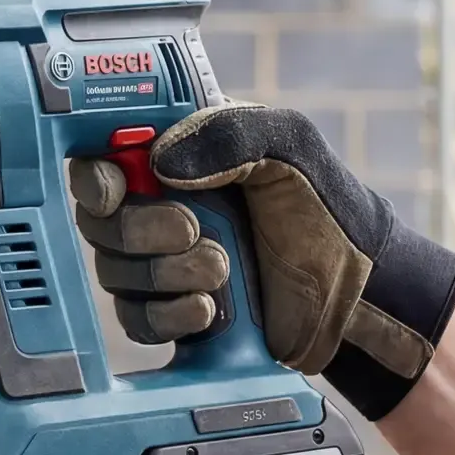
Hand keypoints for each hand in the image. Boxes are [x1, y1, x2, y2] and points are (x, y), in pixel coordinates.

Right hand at [70, 104, 454, 421]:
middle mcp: (160, 206)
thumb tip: (158, 162)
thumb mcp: (291, 147)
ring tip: (222, 271)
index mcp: (178, 154)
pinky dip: (170, 316)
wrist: (358, 296)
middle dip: (143, 231)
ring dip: (166, 275)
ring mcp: (163, 262)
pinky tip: (210, 310)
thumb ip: (228, 135)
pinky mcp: (172, 310)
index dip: (95, 176)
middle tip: (194, 231)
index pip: (101, 157)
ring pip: (115, 272)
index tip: (116, 189)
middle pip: (99, 222)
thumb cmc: (329, 211)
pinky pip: (136, 319)